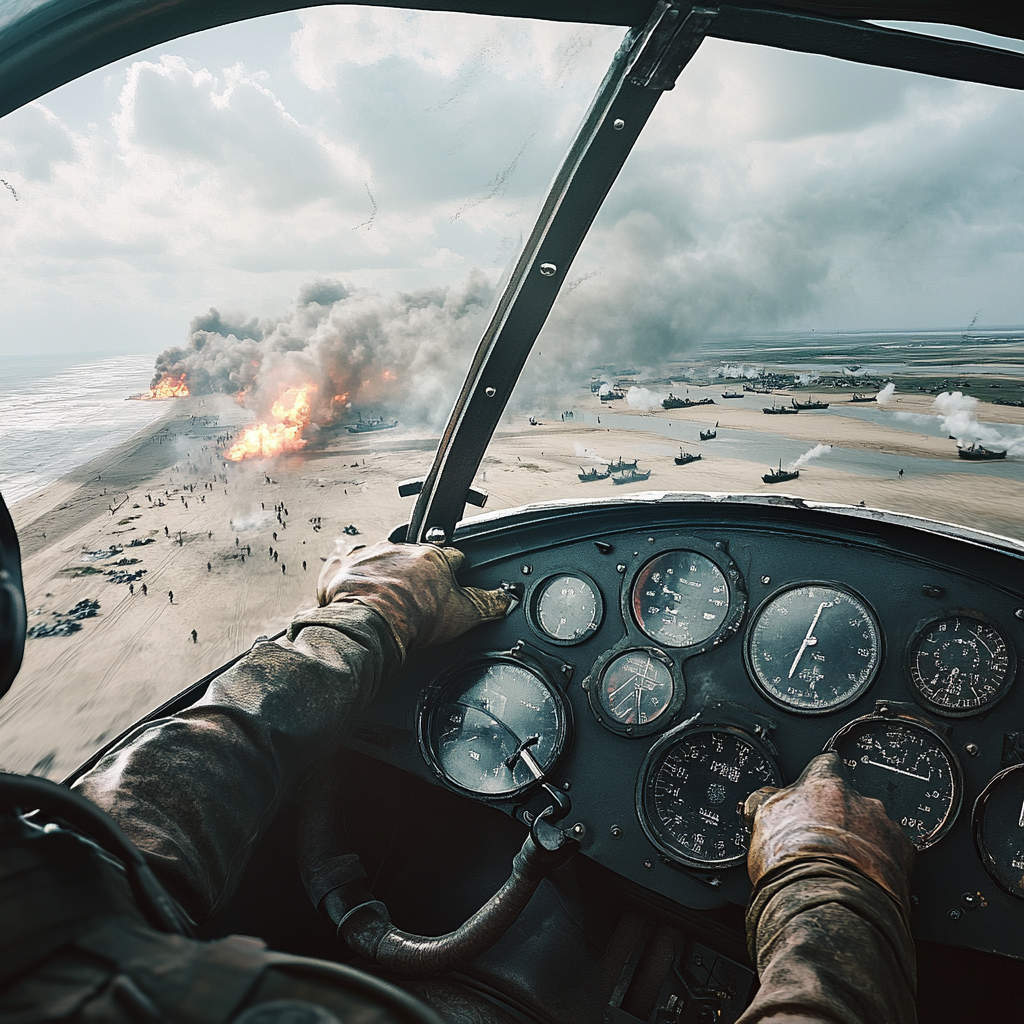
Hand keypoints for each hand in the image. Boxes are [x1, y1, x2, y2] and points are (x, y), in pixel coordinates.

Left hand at [317, 541, 511, 657]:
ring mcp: (370, 556)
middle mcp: (401, 550)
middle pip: (414, 556)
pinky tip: (354, 593)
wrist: (368, 624)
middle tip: (416, 595)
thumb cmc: (413, 618)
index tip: (455, 575)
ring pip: (380, 559)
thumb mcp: (463, 615)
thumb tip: (504, 600)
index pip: (453, 557)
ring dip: (383, 573)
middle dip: (416, 571)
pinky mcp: (343, 568)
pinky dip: (350, 578)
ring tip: (385, 597)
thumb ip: (487, 605)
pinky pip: (346, 567)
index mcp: (433, 558)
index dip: (456, 569)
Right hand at [743, 752, 914, 909]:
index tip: (812, 792)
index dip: (818, 779)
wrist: (827, 907)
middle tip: (822, 841)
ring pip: (873, 826)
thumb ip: (769, 801)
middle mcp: (859, 800)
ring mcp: (884, 827)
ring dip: (861, 840)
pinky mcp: (905, 856)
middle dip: (840, 816)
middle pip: (851, 799)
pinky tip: (862, 880)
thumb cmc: (792, 866)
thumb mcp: (763, 822)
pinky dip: (882, 863)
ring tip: (842, 867)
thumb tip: (764, 799)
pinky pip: (894, 853)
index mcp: (823, 784)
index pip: (825, 763)